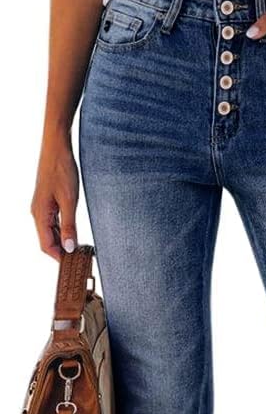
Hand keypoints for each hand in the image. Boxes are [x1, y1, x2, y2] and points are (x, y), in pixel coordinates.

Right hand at [30, 133, 78, 261]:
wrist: (57, 147)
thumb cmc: (62, 170)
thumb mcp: (69, 200)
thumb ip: (69, 225)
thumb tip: (68, 248)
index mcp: (40, 215)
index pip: (46, 246)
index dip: (59, 258)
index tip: (73, 266)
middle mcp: (38, 213)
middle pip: (48, 241)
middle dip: (62, 252)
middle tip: (80, 260)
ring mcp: (42, 207)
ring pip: (51, 232)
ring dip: (63, 242)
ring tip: (79, 250)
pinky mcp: (48, 201)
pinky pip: (54, 222)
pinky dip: (63, 231)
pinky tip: (74, 234)